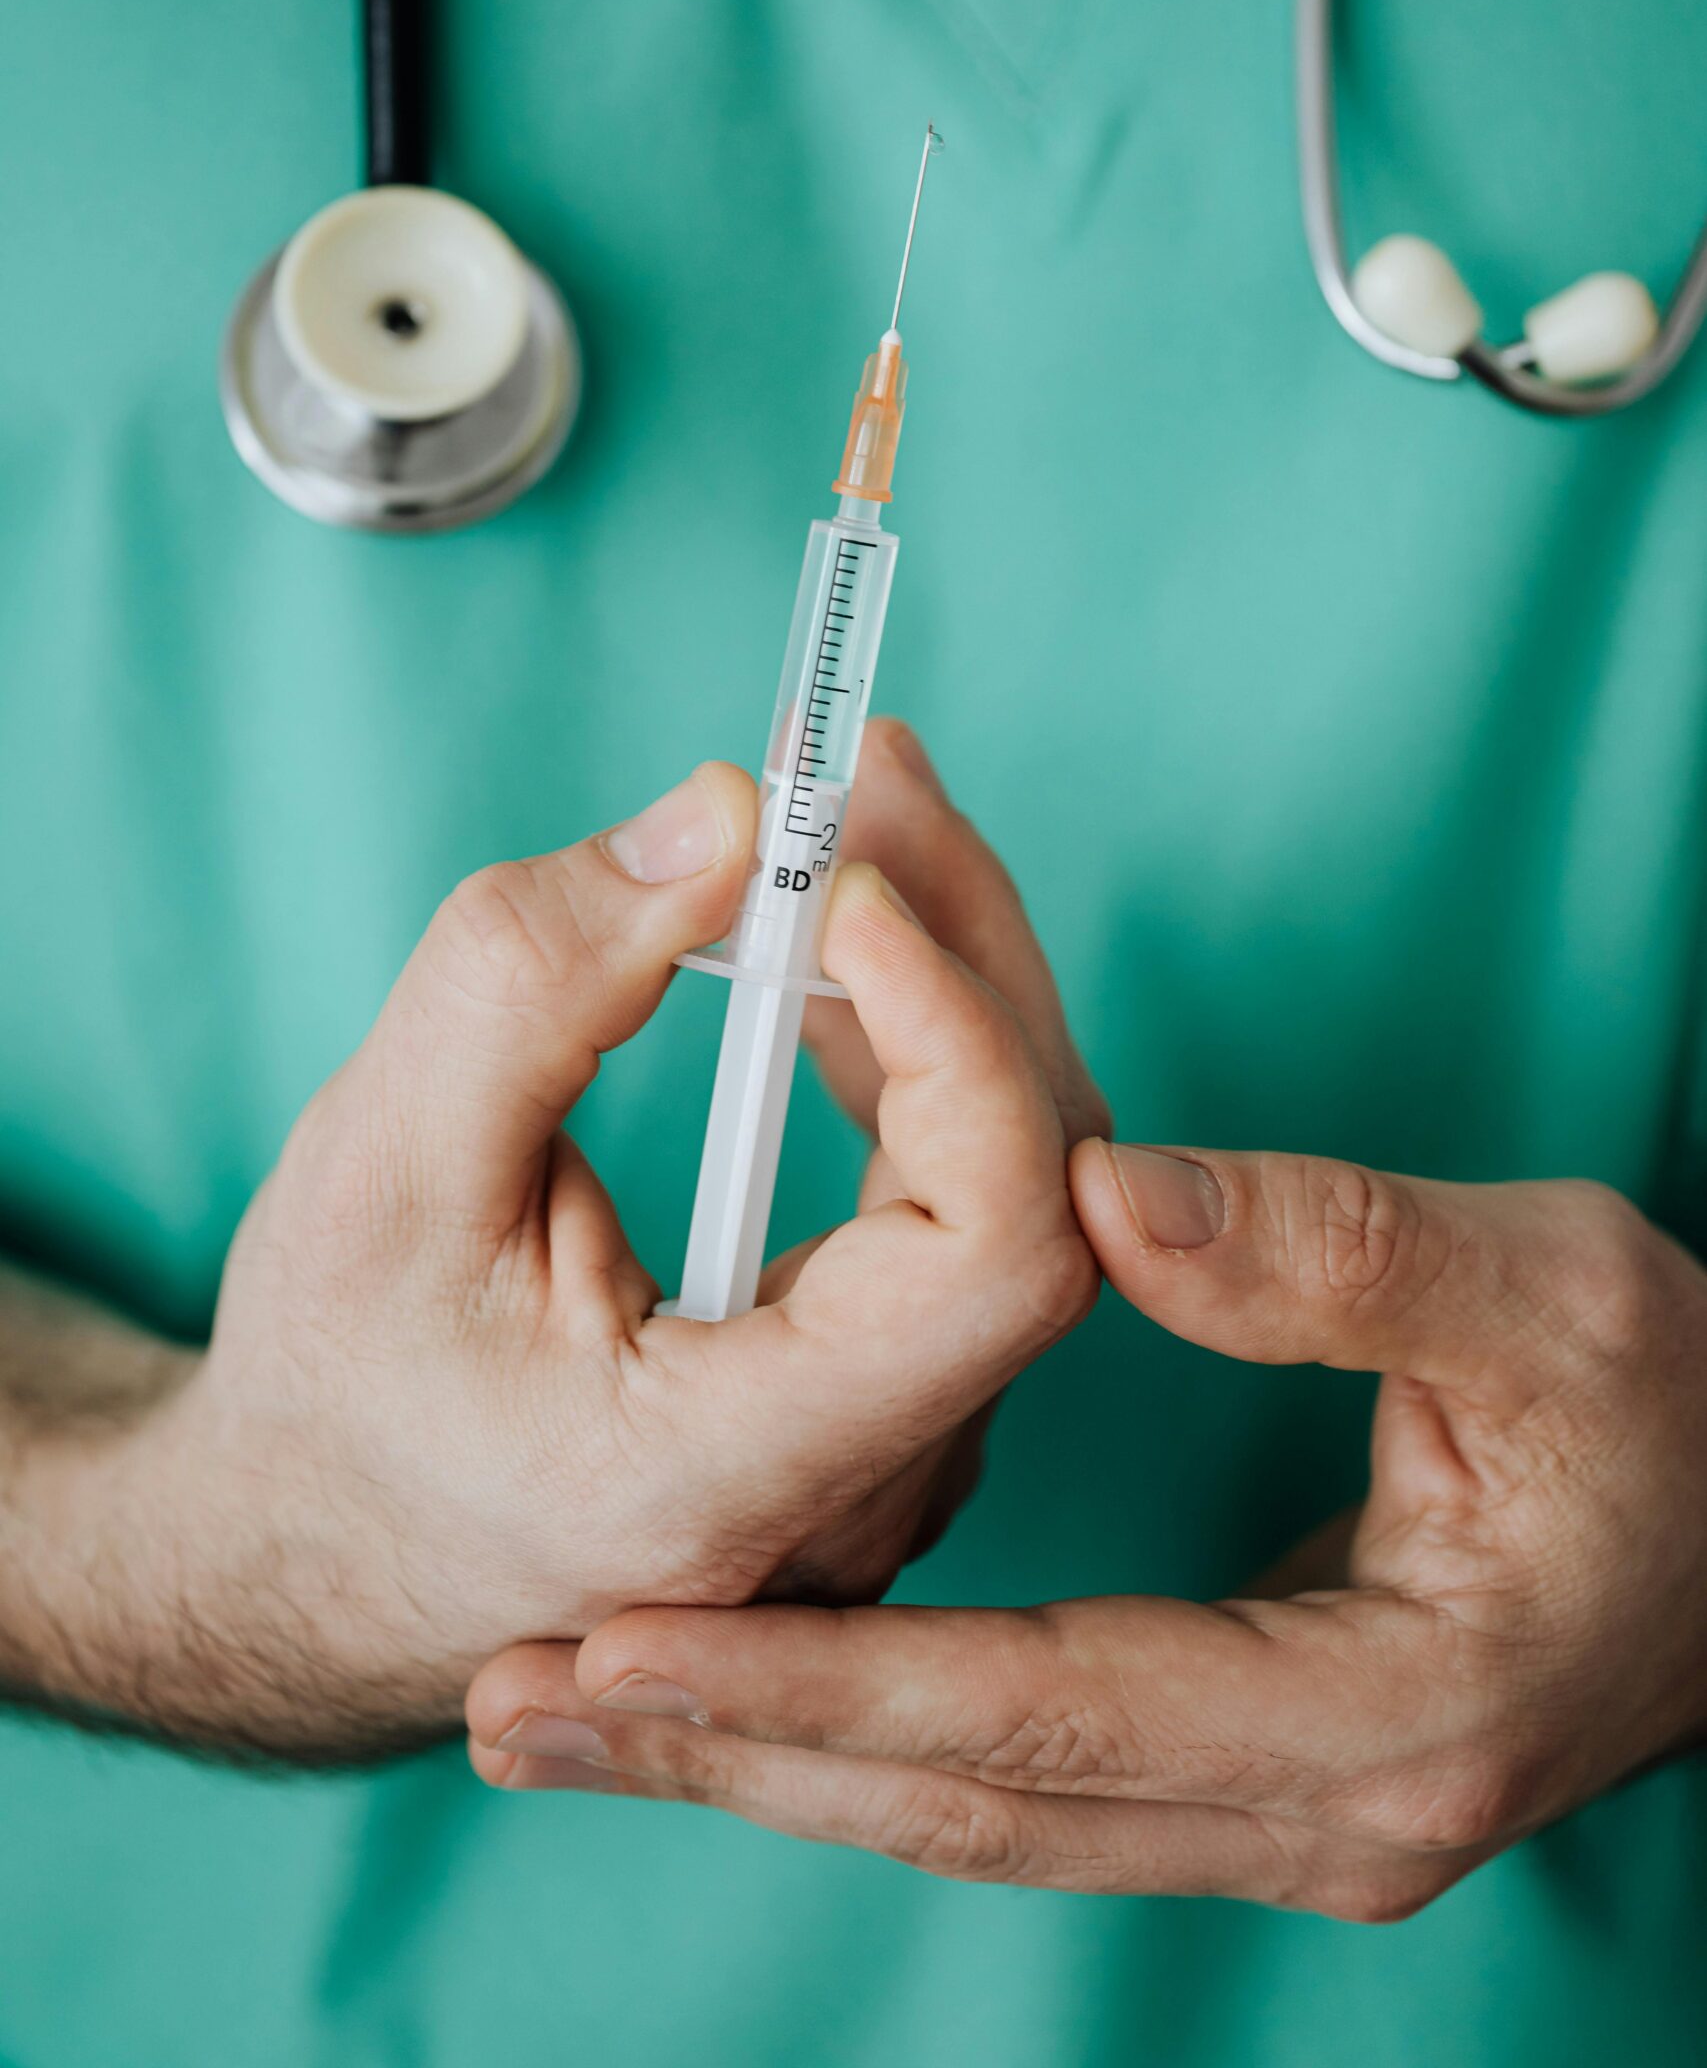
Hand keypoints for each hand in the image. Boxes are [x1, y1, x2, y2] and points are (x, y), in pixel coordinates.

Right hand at [6, 731, 1097, 1762]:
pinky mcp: (884, 1399)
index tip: (842, 886)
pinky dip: (909, 1047)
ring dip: (942, 971)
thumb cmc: (331, 1392)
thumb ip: (539, 979)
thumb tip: (730, 812)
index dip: (959, 1040)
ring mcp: (892, 1456)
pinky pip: (960, 1201)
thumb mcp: (382, 1164)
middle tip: (858, 765)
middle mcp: (862, 1493)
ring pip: (1015, 1181)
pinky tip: (833, 949)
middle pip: (1034, 1186)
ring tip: (842, 814)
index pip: (991, 1255)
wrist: (314, 1557)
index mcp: (739, 1477)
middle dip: (955, 944)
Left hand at [469, 1142, 1706, 1921]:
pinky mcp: (1249, 1778)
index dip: (818, 1688)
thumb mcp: (1550, 1288)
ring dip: (768, 1762)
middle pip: (963, 1808)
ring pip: (974, 1817)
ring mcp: (1282, 1823)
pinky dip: (868, 1740)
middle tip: (513, 1705)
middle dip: (727, 1758)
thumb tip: (1100, 1196)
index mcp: (1377, 1720)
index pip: (1037, 1723)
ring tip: (570, 1710)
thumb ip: (1333, 1249)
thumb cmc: (1678, 1408)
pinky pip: (1021, 1784)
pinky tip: (750, 1701)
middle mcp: (1313, 1820)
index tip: (621, 1645)